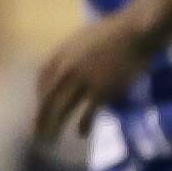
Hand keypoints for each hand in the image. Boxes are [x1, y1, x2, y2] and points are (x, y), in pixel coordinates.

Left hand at [35, 12, 160, 142]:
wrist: (134, 32)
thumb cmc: (113, 31)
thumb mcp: (83, 38)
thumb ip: (71, 54)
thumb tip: (67, 67)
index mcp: (61, 54)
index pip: (42, 79)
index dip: (39, 95)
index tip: (41, 107)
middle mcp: (67, 70)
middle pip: (48, 99)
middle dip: (41, 118)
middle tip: (37, 133)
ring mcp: (83, 82)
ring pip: (63, 109)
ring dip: (55, 126)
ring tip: (51, 139)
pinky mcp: (102, 92)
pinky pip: (88, 113)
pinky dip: (84, 125)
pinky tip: (82, 134)